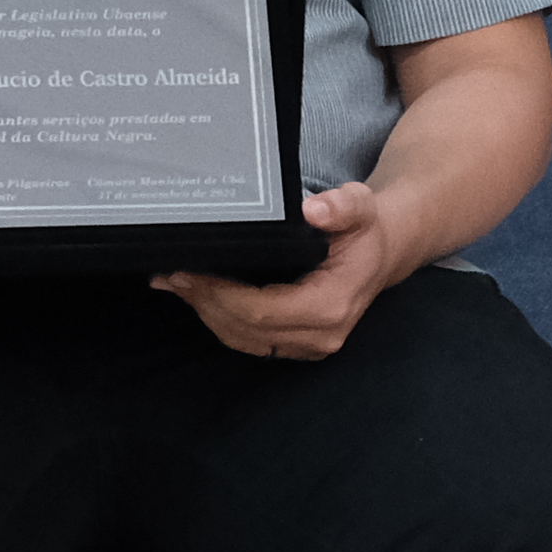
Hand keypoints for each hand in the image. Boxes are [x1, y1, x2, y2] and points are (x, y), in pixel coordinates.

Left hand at [160, 179, 406, 358]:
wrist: (380, 254)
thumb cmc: (365, 230)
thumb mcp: (360, 206)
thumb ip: (341, 206)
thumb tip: (312, 210)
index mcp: (332, 305)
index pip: (263, 311)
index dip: (221, 294)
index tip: (190, 271)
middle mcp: (321, 334)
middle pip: (246, 328)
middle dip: (204, 302)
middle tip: (171, 274)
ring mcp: (309, 345)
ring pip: (243, 338)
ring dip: (206, 313)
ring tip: (176, 283)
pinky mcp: (296, 345)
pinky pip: (250, 340)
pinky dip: (220, 320)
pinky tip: (198, 296)